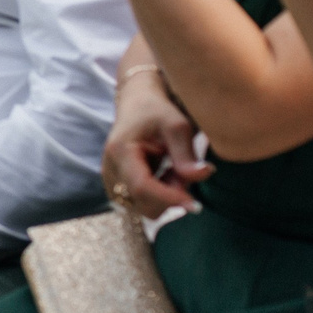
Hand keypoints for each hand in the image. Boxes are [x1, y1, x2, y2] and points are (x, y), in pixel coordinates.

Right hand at [103, 72, 209, 218]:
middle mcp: (110, 169)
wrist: (137, 105)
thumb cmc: (156, 111)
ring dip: (164, 198)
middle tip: (185, 175)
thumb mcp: (176, 126)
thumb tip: (202, 175)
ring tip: (173, 172)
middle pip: (142, 203)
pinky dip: (158, 196)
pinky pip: (140, 203)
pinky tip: (164, 177)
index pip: (142, 186)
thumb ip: (187, 154)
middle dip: (169, 198)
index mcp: (121, 151)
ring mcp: (111, 179)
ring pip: (142, 207)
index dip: (169, 199)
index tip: (195, 203)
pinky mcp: (116, 186)